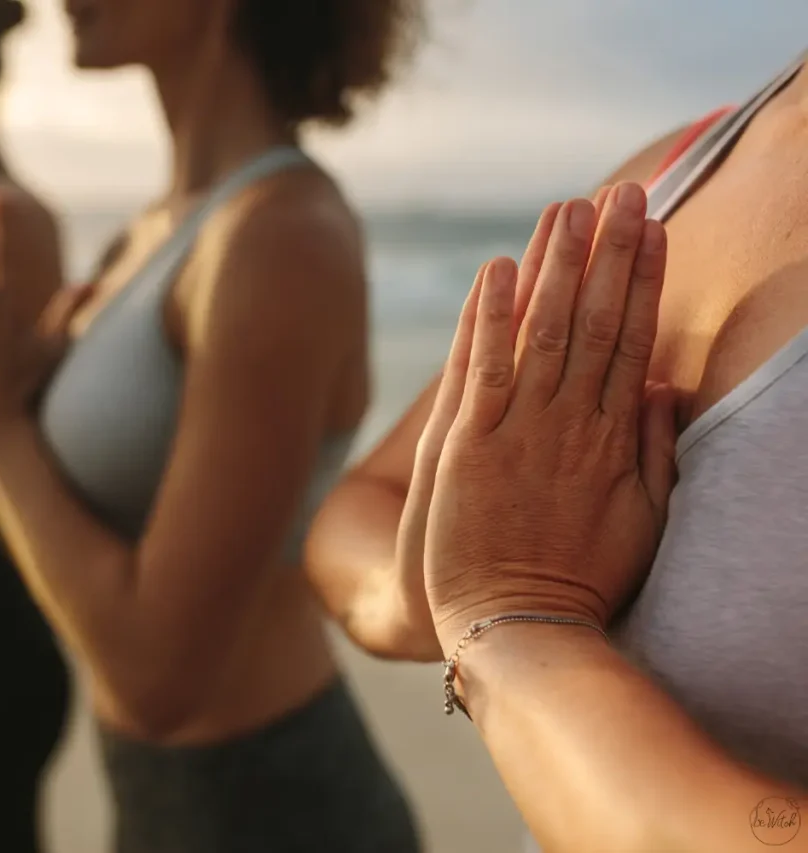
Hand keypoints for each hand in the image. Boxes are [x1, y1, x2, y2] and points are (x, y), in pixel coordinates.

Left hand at [419, 183, 679, 648]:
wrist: (516, 623)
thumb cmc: (582, 576)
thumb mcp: (643, 518)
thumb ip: (658, 451)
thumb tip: (667, 387)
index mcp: (613, 439)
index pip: (632, 342)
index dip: (643, 283)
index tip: (653, 232)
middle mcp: (569, 424)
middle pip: (592, 323)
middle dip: (609, 255)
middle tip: (622, 194)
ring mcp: (516, 431)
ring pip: (541, 333)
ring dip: (555, 268)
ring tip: (568, 209)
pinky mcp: (466, 445)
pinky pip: (481, 369)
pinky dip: (490, 317)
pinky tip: (499, 268)